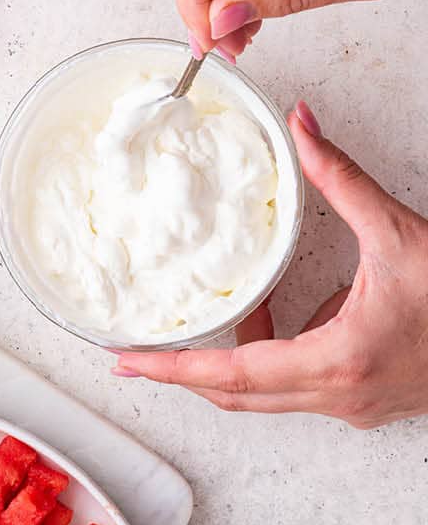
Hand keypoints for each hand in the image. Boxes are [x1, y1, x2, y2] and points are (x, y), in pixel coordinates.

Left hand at [112, 104, 427, 425]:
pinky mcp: (365, 396)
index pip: (234, 375)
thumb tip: (301, 121)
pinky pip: (299, 381)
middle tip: (133, 352)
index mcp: (337, 359)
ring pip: (269, 393)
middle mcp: (339, 394)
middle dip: (183, 371)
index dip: (175, 367)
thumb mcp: (396, 230)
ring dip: (230, 360)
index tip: (128, 360)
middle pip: (240, 396)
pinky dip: (273, 351)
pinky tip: (272, 308)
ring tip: (191, 318)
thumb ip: (338, 175)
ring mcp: (354, 403)